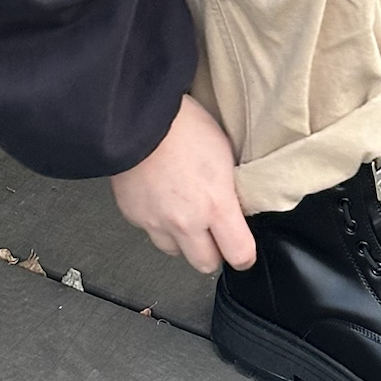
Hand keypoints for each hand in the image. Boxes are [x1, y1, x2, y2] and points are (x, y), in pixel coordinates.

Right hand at [110, 94, 256, 274]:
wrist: (137, 117)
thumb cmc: (181, 124)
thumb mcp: (223, 151)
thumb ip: (228, 187)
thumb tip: (233, 203)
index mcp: (216, 204)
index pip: (240, 255)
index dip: (245, 255)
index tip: (244, 250)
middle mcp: (187, 221)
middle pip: (206, 264)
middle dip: (213, 252)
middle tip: (214, 233)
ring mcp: (158, 223)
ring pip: (175, 252)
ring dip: (183, 239)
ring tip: (183, 213)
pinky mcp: (135, 217)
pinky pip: (151, 231)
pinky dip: (157, 222)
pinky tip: (161, 200)